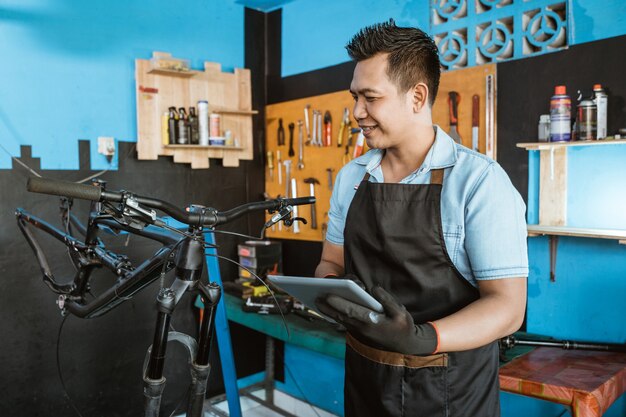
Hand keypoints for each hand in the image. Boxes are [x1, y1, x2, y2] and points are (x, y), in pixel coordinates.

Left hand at [315, 285, 437, 354]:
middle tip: (316, 297)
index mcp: (372, 323)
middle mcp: (362, 328)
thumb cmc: (402, 327)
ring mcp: (359, 331)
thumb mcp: (401, 312)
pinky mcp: (359, 332)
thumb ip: (387, 300)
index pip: (352, 311)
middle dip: (328, 307)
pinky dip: (334, 315)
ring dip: (328, 312)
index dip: (339, 303)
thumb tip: (373, 289)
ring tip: (318, 301)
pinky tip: (328, 309)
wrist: (404, 346)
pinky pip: (343, 323)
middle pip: (341, 316)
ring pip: (341, 320)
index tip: (328, 295)